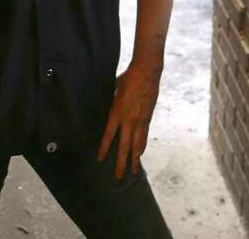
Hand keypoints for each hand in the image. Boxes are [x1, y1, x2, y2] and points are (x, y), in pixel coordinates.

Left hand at [96, 62, 161, 178]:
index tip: (100, 159)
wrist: (147, 72)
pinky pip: (144, 136)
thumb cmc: (128, 78)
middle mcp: (129, 120)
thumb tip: (108, 109)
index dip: (104, 148)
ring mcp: (140, 120)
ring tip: (133, 172)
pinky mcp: (148, 118)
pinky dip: (141, 147)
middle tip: (118, 176)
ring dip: (134, 159)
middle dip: (121, 162)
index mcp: (117, 112)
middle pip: (124, 146)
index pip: (109, 135)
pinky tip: (140, 154)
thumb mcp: (114, 90)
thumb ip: (111, 102)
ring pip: (137, 145)